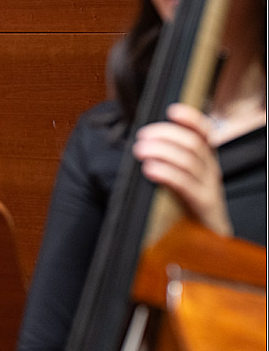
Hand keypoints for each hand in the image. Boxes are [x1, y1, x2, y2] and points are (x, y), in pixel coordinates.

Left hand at [133, 103, 231, 235]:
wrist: (207, 240)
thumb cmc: (187, 204)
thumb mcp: (181, 177)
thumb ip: (168, 158)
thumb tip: (142, 141)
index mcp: (205, 160)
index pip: (204, 132)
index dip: (191, 119)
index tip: (172, 110)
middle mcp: (210, 170)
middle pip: (192, 143)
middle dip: (165, 135)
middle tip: (141, 136)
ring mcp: (208, 187)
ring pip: (189, 160)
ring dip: (161, 151)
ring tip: (140, 150)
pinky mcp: (203, 204)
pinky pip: (185, 183)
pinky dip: (166, 172)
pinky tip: (150, 169)